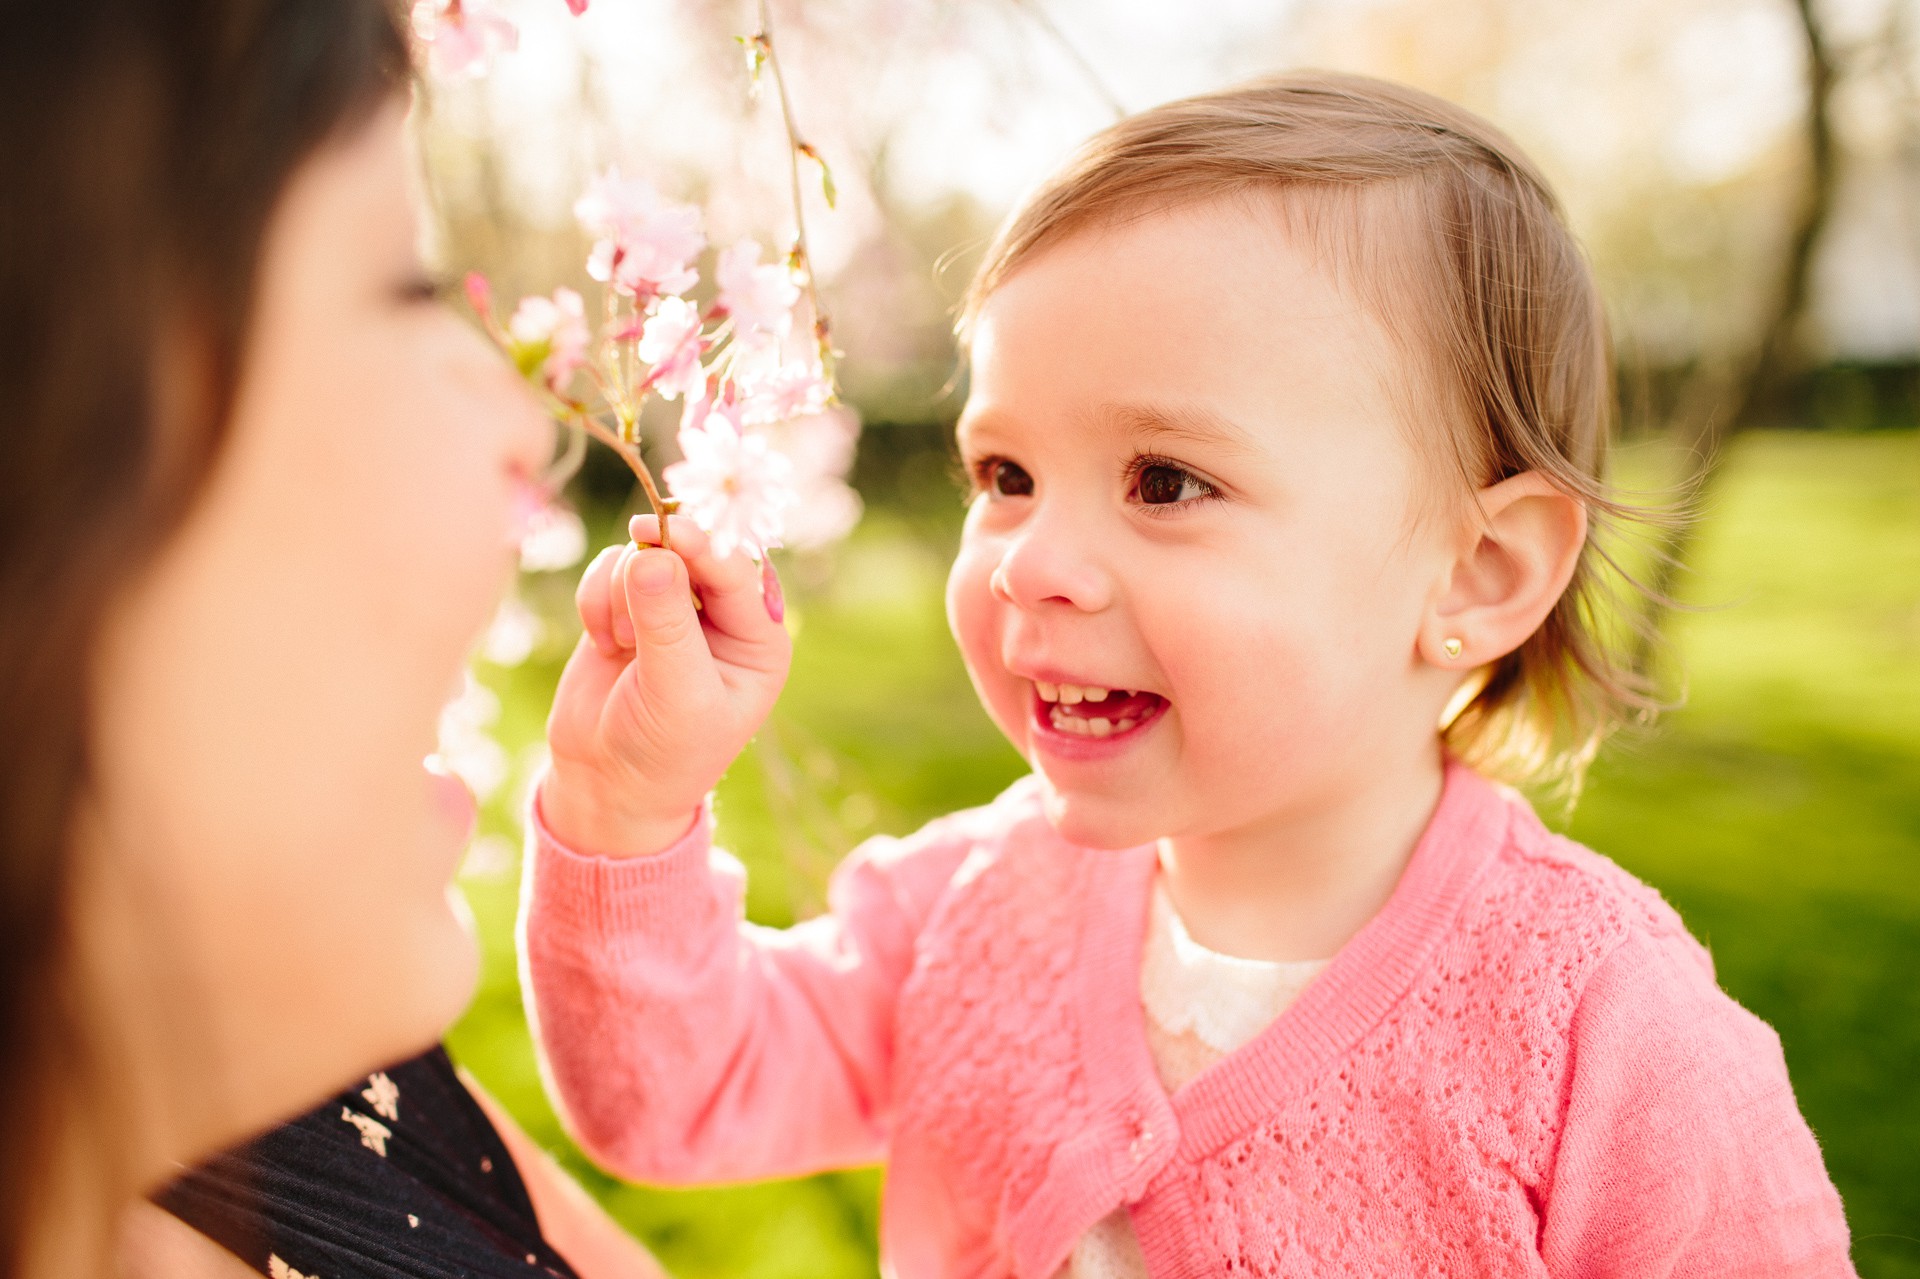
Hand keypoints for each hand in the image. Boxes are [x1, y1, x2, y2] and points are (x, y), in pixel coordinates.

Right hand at [540, 514, 790, 855]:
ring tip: (619, 644)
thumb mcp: (676, 694)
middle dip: (656, 565)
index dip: (703, 546)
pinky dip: (597, 598)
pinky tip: (601, 641)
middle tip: (635, 556)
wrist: (606, 782)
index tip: (666, 530)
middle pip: (692, 552)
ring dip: (622, 592)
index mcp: (759, 641)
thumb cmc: (662, 751)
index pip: (736, 575)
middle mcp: (724, 618)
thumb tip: (651, 556)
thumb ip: (666, 624)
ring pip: (646, 556)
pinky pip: (611, 569)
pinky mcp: (629, 607)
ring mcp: (674, 609)